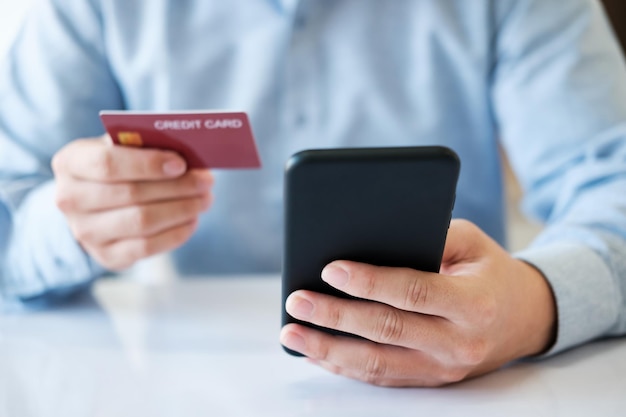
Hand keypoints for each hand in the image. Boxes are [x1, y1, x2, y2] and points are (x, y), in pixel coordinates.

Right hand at [52, 135, 212, 269]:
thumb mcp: (122, 148)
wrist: (93, 204)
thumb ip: (146, 146)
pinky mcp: (106, 256)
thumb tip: (189, 157)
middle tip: (206, 182)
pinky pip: (147, 247)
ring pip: (142, 222)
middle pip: (131, 194)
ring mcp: (85, 232)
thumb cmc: (117, 167)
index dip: (148, 164)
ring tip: (205, 199)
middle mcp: (70, 199)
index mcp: (70, 163)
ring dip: (182, 210)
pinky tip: (192, 220)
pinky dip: (176, 233)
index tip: (181, 164)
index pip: (108, 164)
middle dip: (177, 187)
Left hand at [280, 219, 556, 386]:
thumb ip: (431, 237)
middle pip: (386, 330)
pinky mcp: (429, 380)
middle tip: (297, 300)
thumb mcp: (471, 242)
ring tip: (293, 332)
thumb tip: (372, 238)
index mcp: (473, 303)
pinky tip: (317, 351)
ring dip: (329, 350)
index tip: (330, 269)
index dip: (370, 282)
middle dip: (336, 316)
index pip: (413, 292)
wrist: (524, 318)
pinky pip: (381, 376)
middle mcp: (459, 343)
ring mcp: (443, 369)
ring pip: (377, 364)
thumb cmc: (488, 271)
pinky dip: (344, 366)